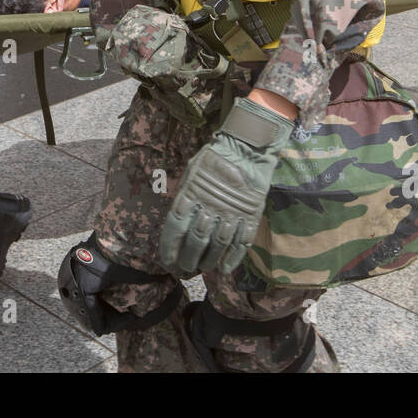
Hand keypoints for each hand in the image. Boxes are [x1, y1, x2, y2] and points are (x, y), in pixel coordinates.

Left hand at [158, 97, 294, 274]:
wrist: (246, 148)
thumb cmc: (214, 158)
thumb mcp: (191, 172)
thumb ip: (185, 197)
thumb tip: (178, 221)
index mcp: (190, 194)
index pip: (175, 229)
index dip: (170, 249)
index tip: (167, 262)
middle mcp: (209, 206)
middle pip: (195, 241)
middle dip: (188, 260)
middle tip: (186, 269)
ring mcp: (231, 212)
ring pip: (217, 246)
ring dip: (209, 262)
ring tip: (203, 269)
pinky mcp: (250, 215)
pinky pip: (240, 243)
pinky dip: (232, 259)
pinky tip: (225, 269)